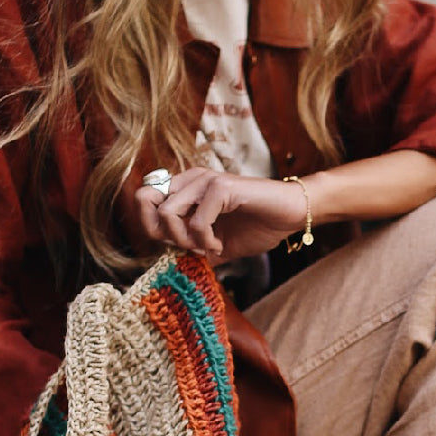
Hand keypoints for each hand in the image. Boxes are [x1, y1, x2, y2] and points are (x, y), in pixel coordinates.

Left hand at [134, 168, 306, 263]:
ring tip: (208, 246)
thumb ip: (191, 246)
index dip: (154, 228)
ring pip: (167, 213)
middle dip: (168, 235)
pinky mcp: (221, 187)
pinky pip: (197, 222)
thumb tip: (168, 258)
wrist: (291, 215)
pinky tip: (220, 244)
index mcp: (186, 186)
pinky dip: (206, 241)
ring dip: (185, 239)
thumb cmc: (258, 225)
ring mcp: (205, 179)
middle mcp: (191, 178)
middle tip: (194, 246)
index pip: (144, 200)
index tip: (182, 243)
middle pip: (148, 205)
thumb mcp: (216, 242)